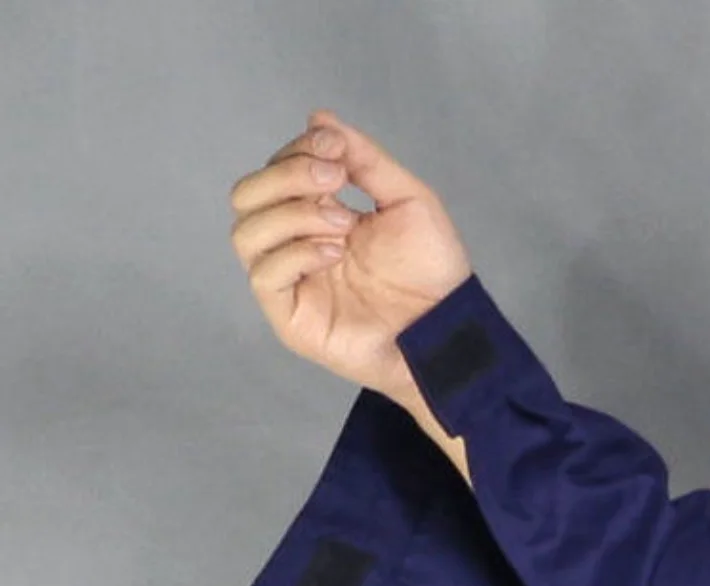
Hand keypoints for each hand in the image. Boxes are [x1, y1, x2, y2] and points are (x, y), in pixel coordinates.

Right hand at [229, 109, 472, 404]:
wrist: (445, 325)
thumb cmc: (432, 270)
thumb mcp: (406, 198)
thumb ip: (364, 160)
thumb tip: (318, 117)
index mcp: (319, 215)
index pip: (276, 171)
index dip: (298, 150)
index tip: (336, 147)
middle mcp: (296, 244)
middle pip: (247, 196)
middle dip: (285, 176)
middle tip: (332, 181)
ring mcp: (290, 282)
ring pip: (245, 233)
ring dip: (291, 214)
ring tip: (343, 225)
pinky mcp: (290, 317)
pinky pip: (263, 275)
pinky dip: (295, 252)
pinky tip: (335, 253)